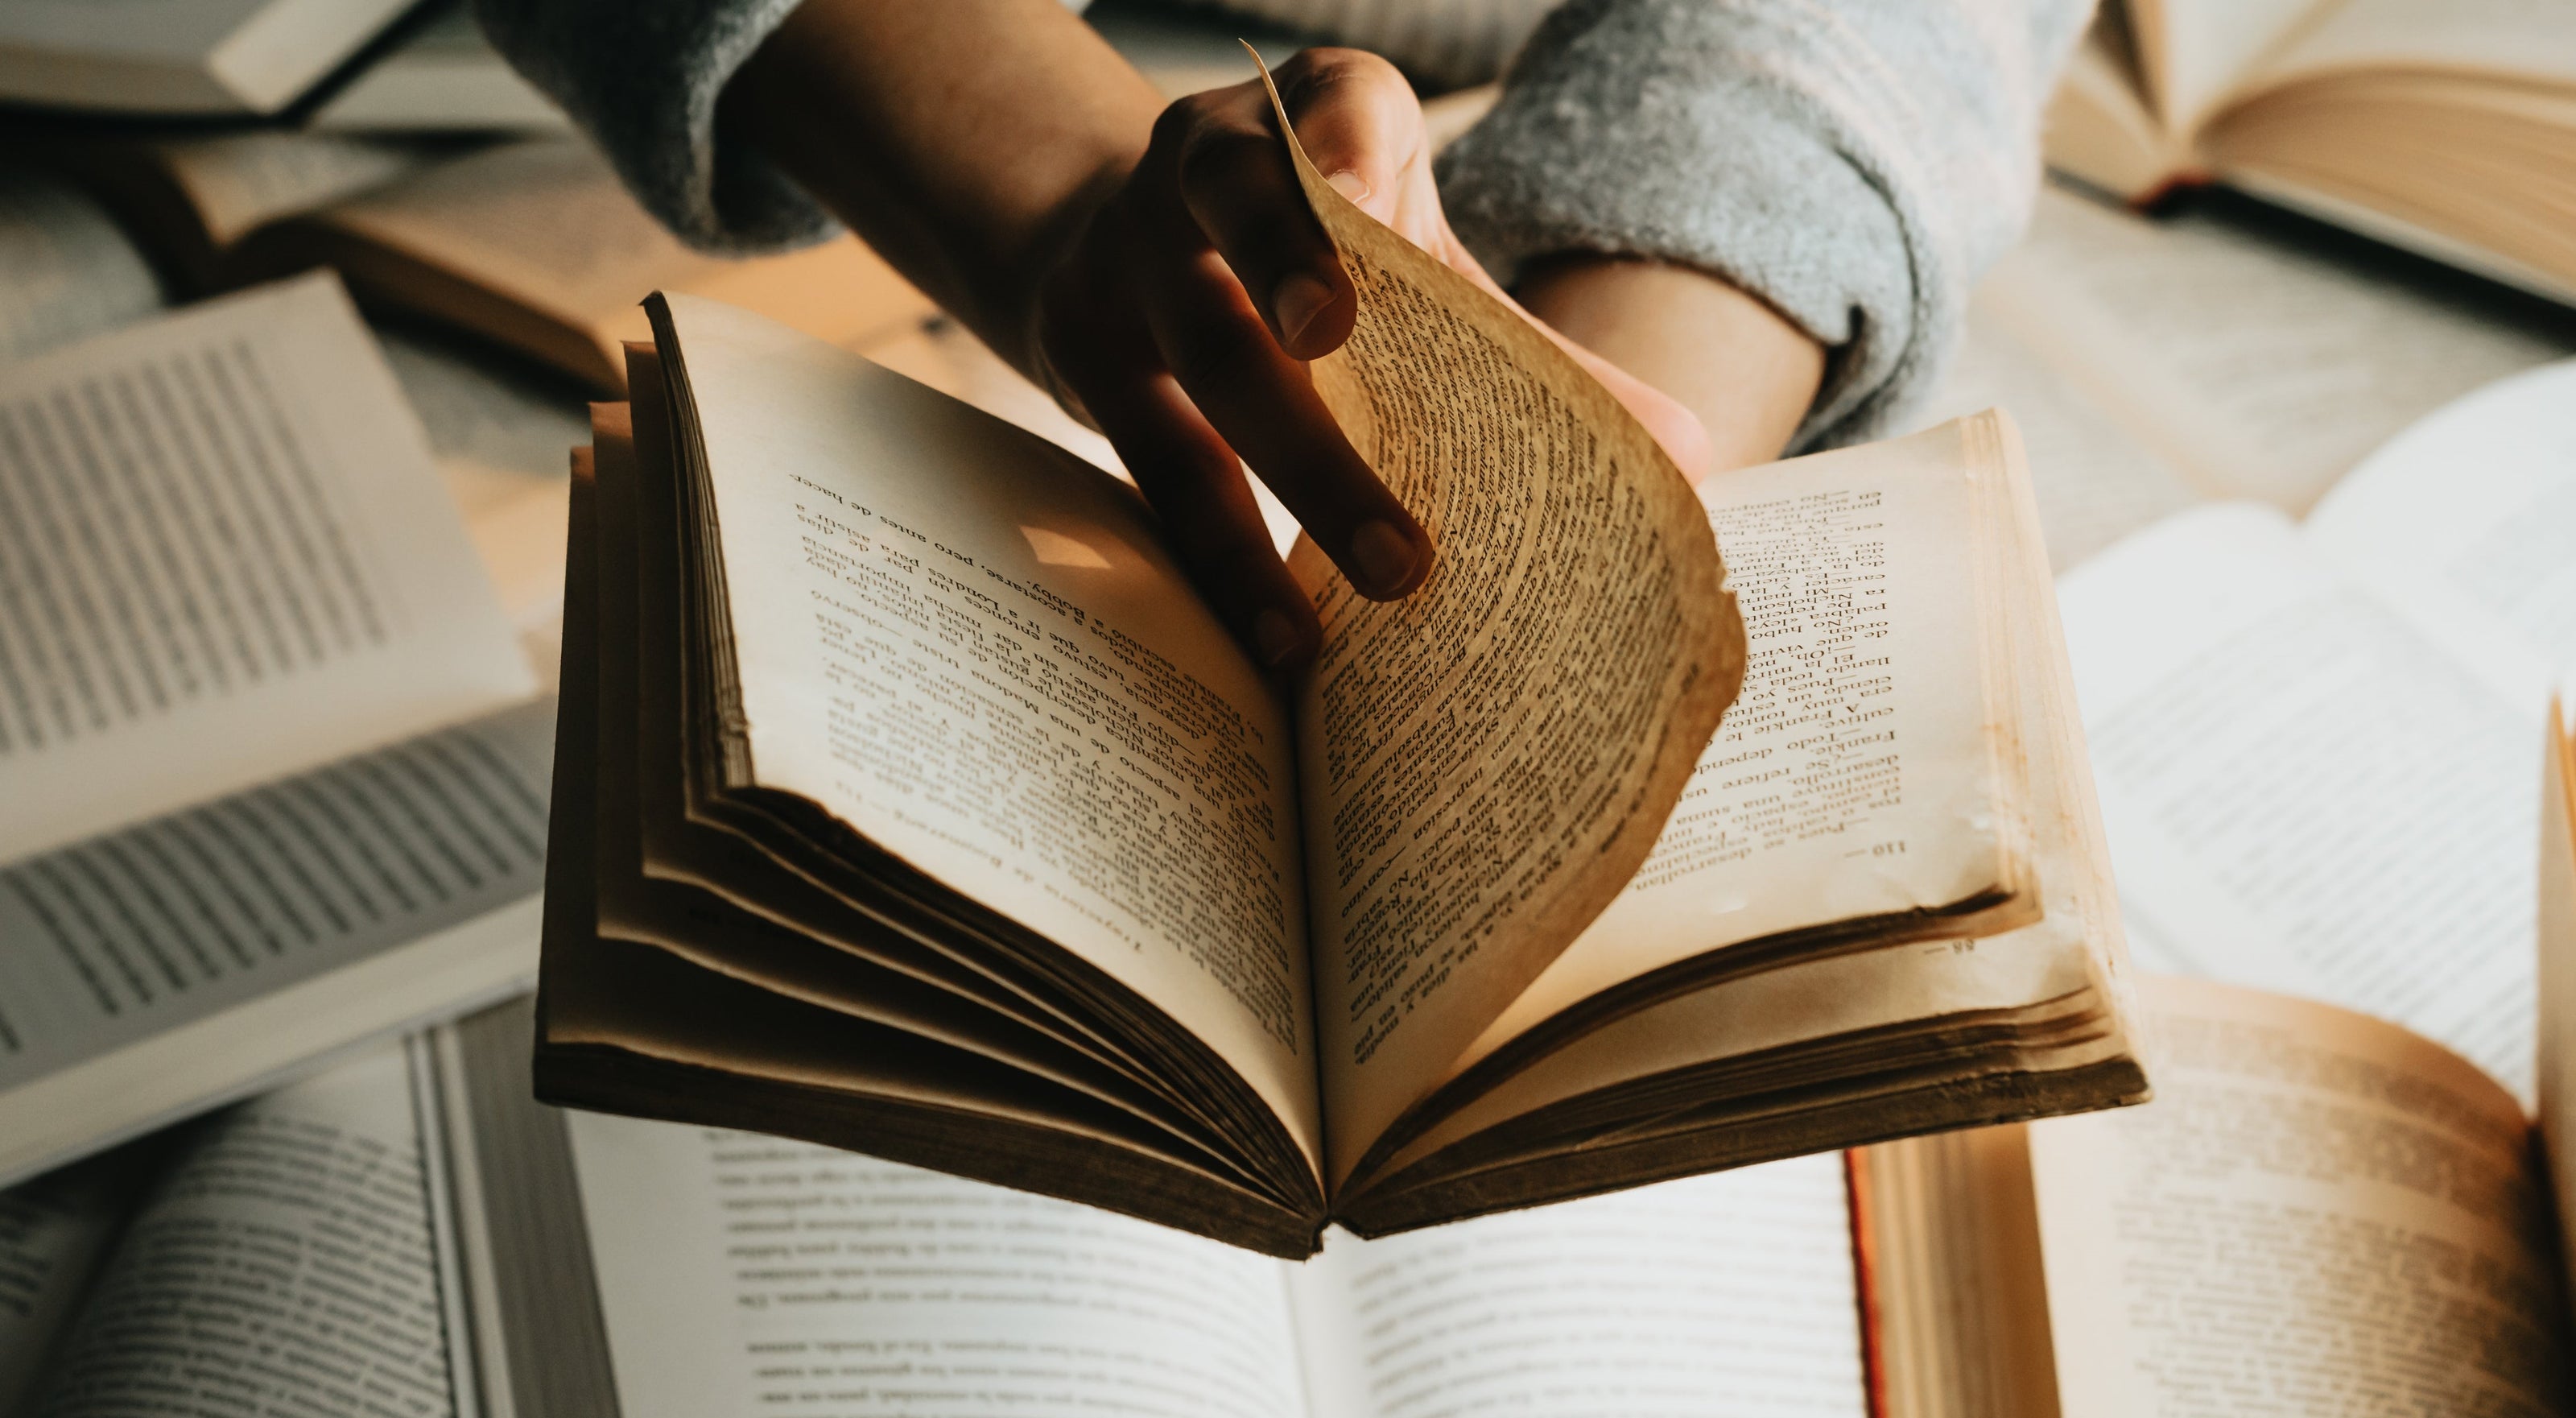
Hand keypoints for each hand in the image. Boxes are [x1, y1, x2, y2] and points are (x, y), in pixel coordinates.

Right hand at [1025, 48, 1712, 670]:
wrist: (1129, 226)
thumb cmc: (1315, 247)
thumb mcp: (1414, 254)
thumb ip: (1526, 341)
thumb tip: (1688, 455)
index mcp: (1304, 118)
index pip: (1336, 112)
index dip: (1348, 166)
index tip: (1374, 248)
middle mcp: (1197, 168)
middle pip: (1250, 275)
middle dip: (1321, 409)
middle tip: (1399, 537)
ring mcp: (1124, 260)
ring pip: (1195, 384)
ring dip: (1274, 507)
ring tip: (1339, 616)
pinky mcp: (1078, 349)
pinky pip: (1145, 468)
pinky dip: (1215, 558)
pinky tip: (1275, 641)